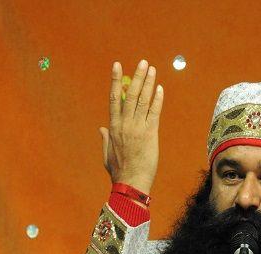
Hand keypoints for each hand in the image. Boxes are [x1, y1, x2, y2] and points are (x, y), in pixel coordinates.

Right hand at [100, 60, 163, 193]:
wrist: (131, 183)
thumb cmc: (119, 172)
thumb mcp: (107, 154)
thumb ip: (105, 139)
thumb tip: (100, 128)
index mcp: (113, 127)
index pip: (114, 98)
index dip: (116, 80)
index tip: (118, 66)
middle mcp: (124, 124)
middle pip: (130, 94)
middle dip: (136, 76)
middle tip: (143, 62)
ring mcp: (137, 128)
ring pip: (142, 100)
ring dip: (148, 83)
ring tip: (152, 69)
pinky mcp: (150, 134)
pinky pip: (154, 113)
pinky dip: (157, 100)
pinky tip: (160, 89)